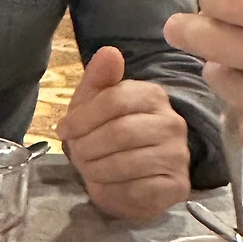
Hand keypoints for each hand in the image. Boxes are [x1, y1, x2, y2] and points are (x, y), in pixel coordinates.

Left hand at [58, 45, 190, 220]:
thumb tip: (109, 52)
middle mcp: (172, 123)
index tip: (64, 131)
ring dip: (96, 169)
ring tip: (91, 168)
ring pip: (126, 163)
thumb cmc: (105, 136)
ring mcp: (178, 155)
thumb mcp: (93, 104)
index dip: (82, 118)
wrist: (126, 179)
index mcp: (152, 95)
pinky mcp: (177, 185)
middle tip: (78, 154)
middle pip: (119, 132)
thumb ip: (98, 79)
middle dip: (87, 147)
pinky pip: (137, 189)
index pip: (114, 100)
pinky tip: (110, 185)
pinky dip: (113, 189)